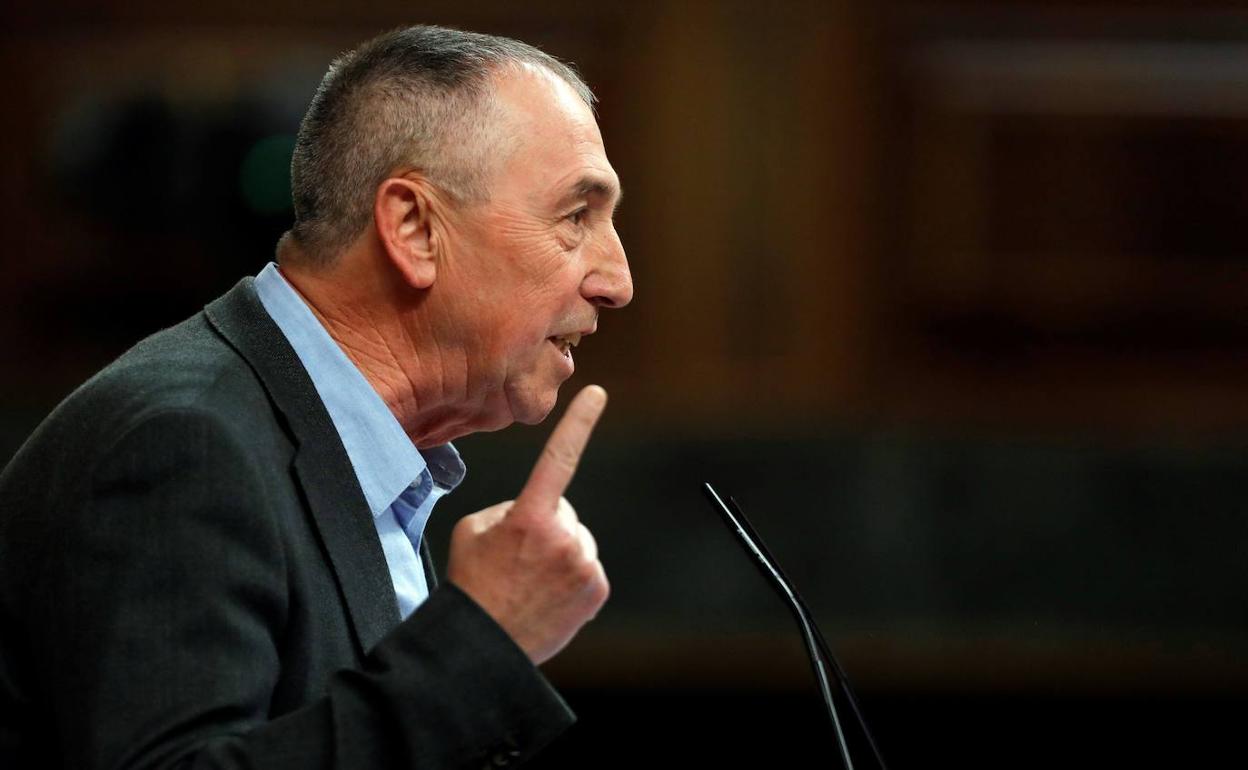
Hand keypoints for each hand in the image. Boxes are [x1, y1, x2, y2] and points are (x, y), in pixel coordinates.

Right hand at [446, 385, 610, 663]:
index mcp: (529, 514)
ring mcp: (583, 563)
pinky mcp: (597, 588)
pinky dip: (572, 578)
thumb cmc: (473, 583)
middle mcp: (564, 535)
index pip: (558, 457)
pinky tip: (547, 597)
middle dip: (547, 527)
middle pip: (564, 512)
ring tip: (530, 583)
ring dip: (560, 554)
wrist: (484, 643)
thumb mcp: (473, 530)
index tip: (596, 393)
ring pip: (577, 541)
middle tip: (519, 560)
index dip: (578, 422)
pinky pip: (587, 568)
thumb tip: (539, 513)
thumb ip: (509, 509)